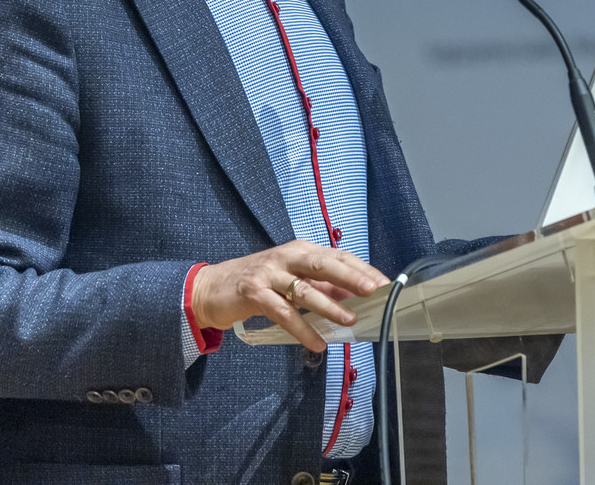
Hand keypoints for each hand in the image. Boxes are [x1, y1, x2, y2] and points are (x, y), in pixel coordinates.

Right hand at [190, 240, 390, 351]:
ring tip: (349, 321)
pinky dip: (302, 329)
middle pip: (323, 264)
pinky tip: (317, 343)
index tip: (383, 283)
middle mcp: (287, 257)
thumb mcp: (291, 279)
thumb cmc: (257, 283)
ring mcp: (269, 273)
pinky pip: (283, 313)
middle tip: (372, 291)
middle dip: (350, 277)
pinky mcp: (254, 293)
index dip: (361, 268)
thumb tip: (352, 296)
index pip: (337, 255)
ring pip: (304, 289)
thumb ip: (319, 286)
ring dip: (329, 306)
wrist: (211, 288)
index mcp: (300, 250)